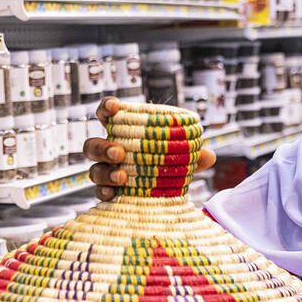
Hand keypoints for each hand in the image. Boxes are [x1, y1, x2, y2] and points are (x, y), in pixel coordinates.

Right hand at [83, 97, 216, 200]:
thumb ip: (193, 156)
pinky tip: (113, 194)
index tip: (115, 107)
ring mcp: (106, 173)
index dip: (107, 108)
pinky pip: (98, 192)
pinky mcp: (107, 193)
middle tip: (119, 153)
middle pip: (92, 145)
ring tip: (122, 177)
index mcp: (124, 134)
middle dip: (102, 147)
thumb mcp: (181, 158)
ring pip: (93, 170)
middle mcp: (109, 152)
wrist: (165, 194)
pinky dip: (104, 192)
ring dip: (104, 172)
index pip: (107, 115)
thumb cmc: (168, 165)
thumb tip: (209, 156)